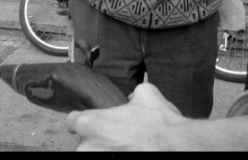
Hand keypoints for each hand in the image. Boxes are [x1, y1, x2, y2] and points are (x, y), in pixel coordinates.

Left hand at [66, 83, 183, 150]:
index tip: (95, 125)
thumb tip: (131, 99)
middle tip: (118, 140)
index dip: (84, 121)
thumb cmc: (158, 122)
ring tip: (126, 149)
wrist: (176, 147)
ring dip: (106, 152)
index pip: (71, 122)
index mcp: (90, 123)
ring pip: (94, 156)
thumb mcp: (146, 93)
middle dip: (98, 142)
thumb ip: (132, 95)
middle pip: (83, 144)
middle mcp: (86, 147)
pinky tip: (131, 153)